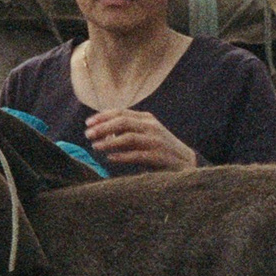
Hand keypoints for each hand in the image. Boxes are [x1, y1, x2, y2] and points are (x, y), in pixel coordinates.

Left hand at [83, 108, 198, 170]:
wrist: (187, 163)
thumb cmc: (160, 150)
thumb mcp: (145, 136)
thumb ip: (127, 132)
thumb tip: (103, 133)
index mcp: (147, 119)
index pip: (121, 113)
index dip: (103, 116)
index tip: (88, 123)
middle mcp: (152, 127)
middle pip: (123, 122)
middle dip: (103, 127)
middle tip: (88, 135)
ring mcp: (157, 141)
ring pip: (129, 137)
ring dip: (110, 142)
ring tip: (95, 147)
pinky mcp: (160, 156)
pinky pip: (137, 155)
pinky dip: (122, 156)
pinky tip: (110, 158)